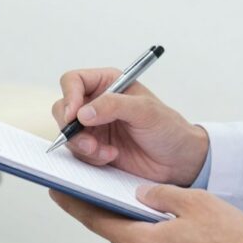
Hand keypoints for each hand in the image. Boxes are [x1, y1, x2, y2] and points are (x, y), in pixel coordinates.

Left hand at [52, 186, 242, 242]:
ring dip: (145, 234)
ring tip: (168, 219)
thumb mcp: (195, 202)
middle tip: (128, 197)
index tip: (58, 192)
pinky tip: (180, 241)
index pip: (96, 220)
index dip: (74, 204)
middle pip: (119, 235)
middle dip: (122, 216)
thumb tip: (141, 195)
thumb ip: (160, 195)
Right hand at [54, 68, 209, 184]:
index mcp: (107, 83)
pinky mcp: (94, 148)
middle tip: (88, 141)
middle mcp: (96, 103)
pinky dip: (90, 157)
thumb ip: (113, 105)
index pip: (74, 81)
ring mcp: (94, 127)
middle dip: (71, 127)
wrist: (179, 162)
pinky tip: (110, 157)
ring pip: (68, 133)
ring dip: (82, 145)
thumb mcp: (145, 110)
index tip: (74, 115)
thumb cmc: (169, 129)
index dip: (69, 96)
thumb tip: (82, 112)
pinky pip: (77, 152)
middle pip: (63, 108)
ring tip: (105, 152)